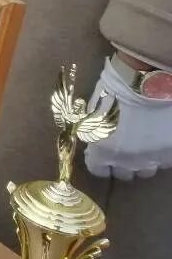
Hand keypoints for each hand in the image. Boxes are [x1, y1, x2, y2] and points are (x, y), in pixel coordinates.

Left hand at [85, 55, 171, 180]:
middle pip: (123, 174)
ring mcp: (151, 159)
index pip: (97, 169)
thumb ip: (94, 133)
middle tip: (122, 149)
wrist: (146, 84)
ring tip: (142, 146)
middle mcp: (127, 161)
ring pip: (145, 171)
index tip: (100, 154)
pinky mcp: (169, 154)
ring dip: (141, 161)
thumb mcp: (93, 113)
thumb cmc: (113, 91)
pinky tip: (156, 141)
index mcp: (102, 150)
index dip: (98, 162)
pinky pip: (163, 162)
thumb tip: (95, 140)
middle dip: (120, 163)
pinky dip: (158, 154)